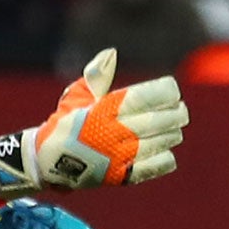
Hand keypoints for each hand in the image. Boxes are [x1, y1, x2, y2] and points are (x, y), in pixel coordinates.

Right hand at [0, 49, 188, 194]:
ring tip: (175, 129)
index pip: (144, 97)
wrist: (47, 161)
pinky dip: (165, 158)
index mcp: (104, 110)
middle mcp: (113, 132)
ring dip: (172, 134)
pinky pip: (152, 167)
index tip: (172, 89)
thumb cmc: (66, 123)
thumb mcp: (77, 96)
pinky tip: (167, 150)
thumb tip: (111, 52)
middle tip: (181, 110)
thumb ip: (97, 76)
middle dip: (175, 113)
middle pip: (157, 120)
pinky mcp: (119, 176)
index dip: (165, 92)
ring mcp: (118, 156)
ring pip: (159, 143)